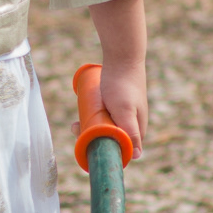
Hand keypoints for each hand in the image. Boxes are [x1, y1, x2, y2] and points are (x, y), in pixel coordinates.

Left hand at [83, 0, 148, 157]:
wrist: (122, 56)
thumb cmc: (123, 84)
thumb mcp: (124, 111)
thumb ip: (131, 132)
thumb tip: (137, 156)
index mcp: (137, 132)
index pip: (121, 152)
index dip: (104, 152)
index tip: (86, 145)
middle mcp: (132, 125)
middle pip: (110, 141)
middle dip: (91, 138)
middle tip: (76, 127)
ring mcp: (123, 114)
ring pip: (104, 129)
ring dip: (88, 128)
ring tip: (75, 122)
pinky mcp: (115, 105)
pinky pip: (102, 117)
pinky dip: (91, 118)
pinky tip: (82, 113)